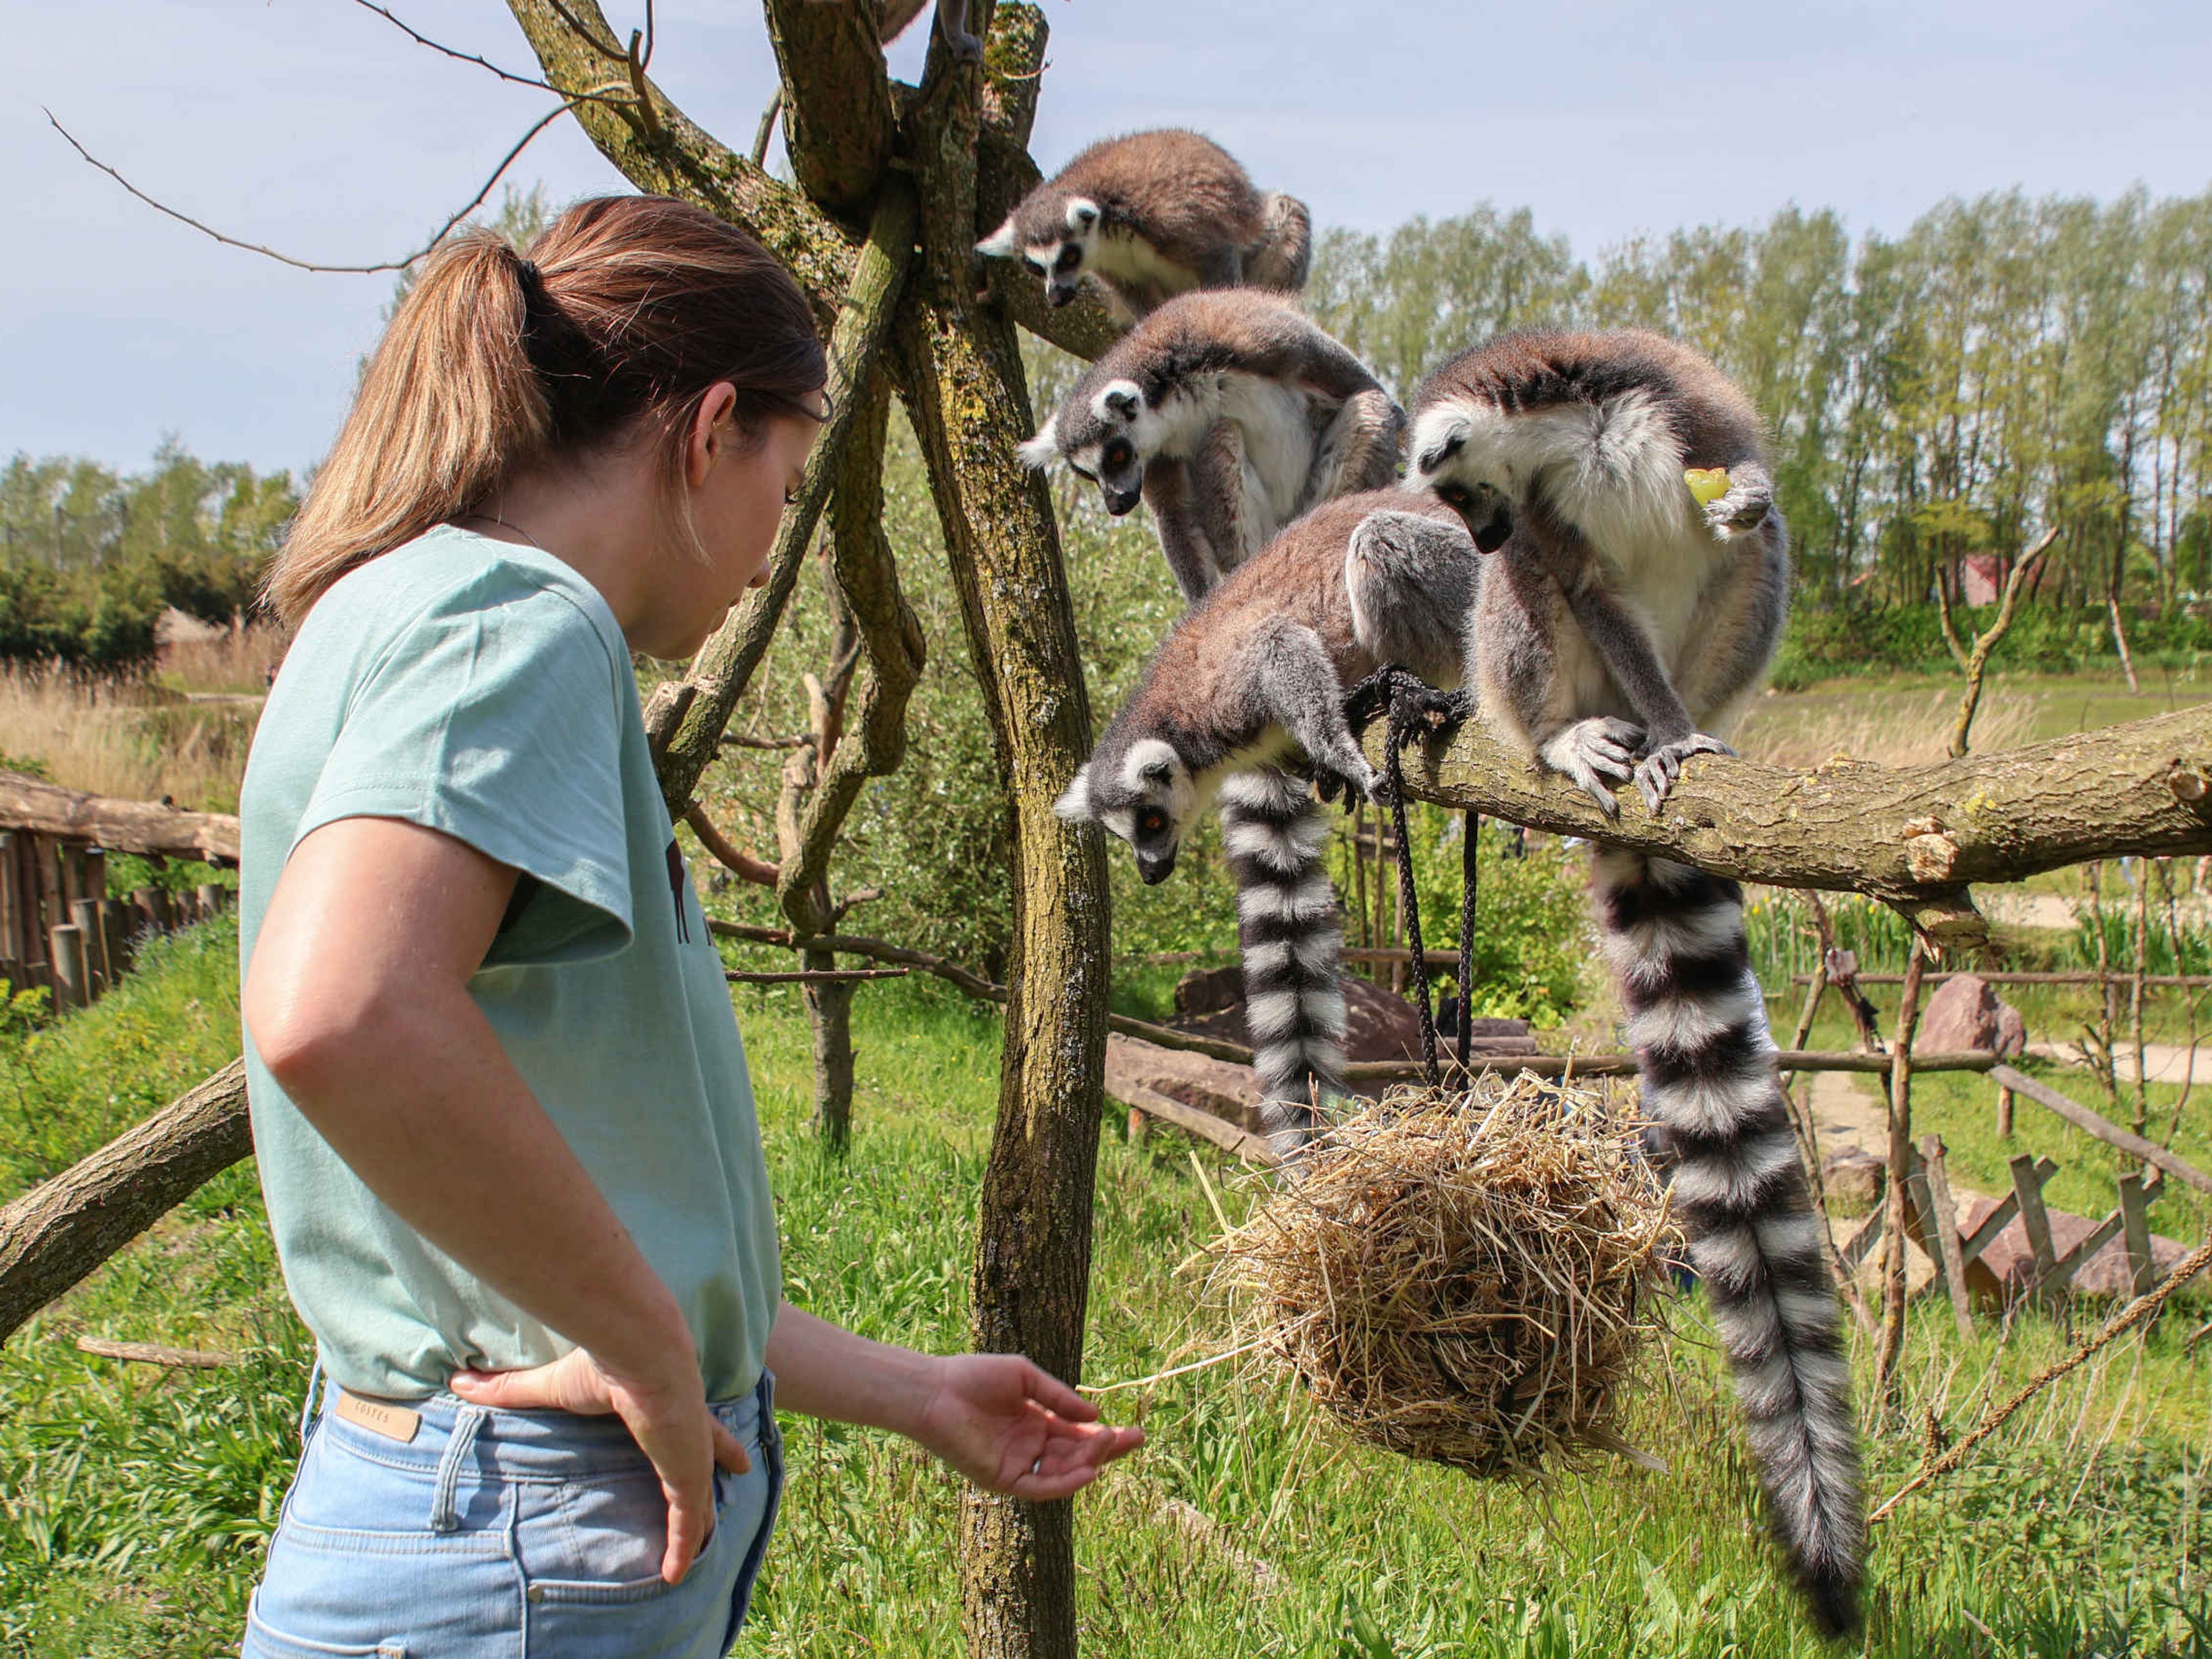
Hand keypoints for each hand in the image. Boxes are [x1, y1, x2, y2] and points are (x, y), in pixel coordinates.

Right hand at [450, 1347, 751, 1583]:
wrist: (640, 1349)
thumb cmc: (602, 1361)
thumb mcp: (553, 1383)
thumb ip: (510, 1389)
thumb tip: (459, 1382)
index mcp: (666, 1403)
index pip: (690, 1417)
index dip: (705, 1429)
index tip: (722, 1439)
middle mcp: (686, 1429)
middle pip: (711, 1449)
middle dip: (721, 1457)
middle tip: (736, 1466)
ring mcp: (690, 1455)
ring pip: (701, 1495)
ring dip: (701, 1518)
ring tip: (701, 1543)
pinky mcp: (687, 1476)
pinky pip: (688, 1522)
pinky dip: (682, 1547)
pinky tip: (675, 1573)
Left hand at [909, 1354, 1143, 1498]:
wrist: (936, 1390)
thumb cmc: (974, 1376)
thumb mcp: (1025, 1377)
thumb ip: (1058, 1397)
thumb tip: (1096, 1416)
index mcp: (1035, 1422)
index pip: (1077, 1435)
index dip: (1105, 1435)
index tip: (1134, 1430)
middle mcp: (1029, 1447)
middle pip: (1076, 1455)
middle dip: (1107, 1449)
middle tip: (1137, 1437)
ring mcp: (1017, 1464)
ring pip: (1063, 1471)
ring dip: (1089, 1461)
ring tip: (1110, 1442)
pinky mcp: (1003, 1478)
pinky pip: (1039, 1487)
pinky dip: (1065, 1484)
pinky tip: (1087, 1473)